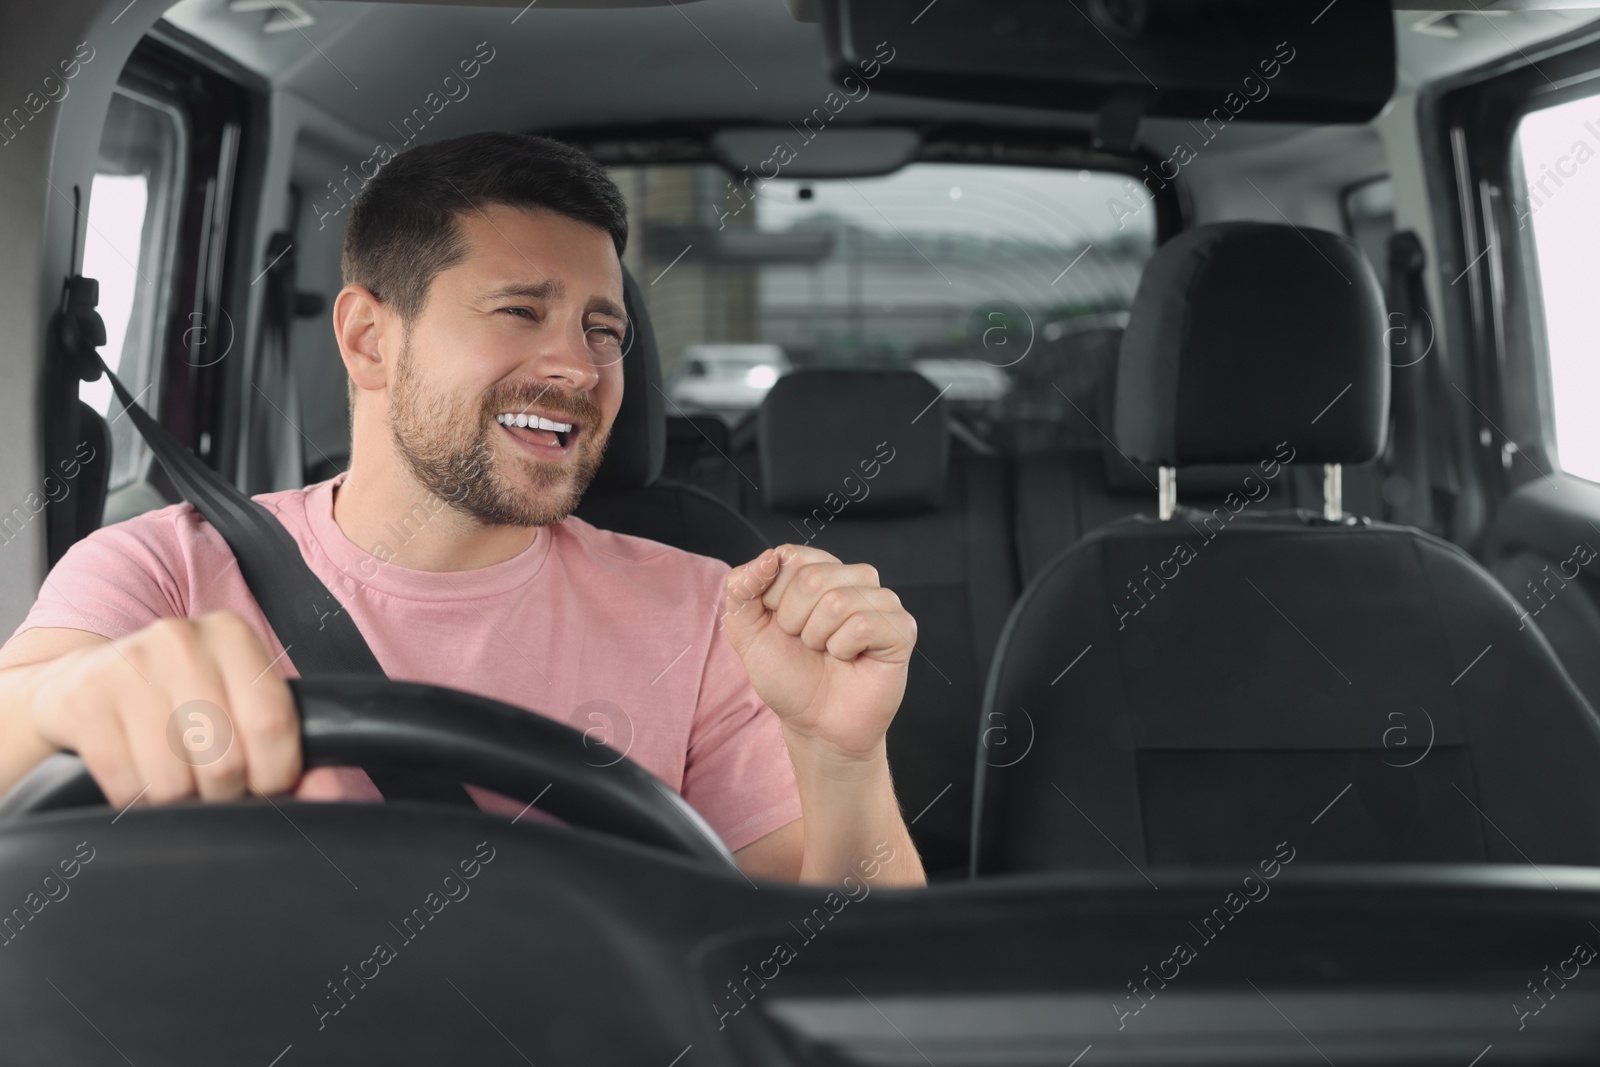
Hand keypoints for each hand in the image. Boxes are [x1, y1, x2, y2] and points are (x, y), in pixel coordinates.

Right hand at [27, 612, 300, 807]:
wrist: (75, 682)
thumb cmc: (174, 699)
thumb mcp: (234, 704)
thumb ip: (288, 748)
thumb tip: (328, 792)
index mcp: (231, 635)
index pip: (272, 723)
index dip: (275, 774)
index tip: (264, 785)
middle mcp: (181, 640)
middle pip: (226, 761)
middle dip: (225, 794)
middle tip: (214, 787)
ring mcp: (128, 669)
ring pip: (175, 782)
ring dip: (179, 801)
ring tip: (175, 776)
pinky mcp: (85, 704)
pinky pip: (127, 787)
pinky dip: (136, 799)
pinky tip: (136, 773)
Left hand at [722, 544, 915, 760]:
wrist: (816, 725)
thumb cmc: (788, 676)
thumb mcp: (747, 631)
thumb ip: (742, 588)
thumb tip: (769, 557)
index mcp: (819, 570)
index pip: (790, 557)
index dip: (774, 599)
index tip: (783, 626)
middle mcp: (853, 578)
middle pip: (811, 579)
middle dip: (794, 622)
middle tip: (807, 644)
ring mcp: (881, 601)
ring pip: (837, 602)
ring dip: (819, 639)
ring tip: (827, 652)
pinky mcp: (901, 628)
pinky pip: (862, 625)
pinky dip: (844, 650)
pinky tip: (850, 659)